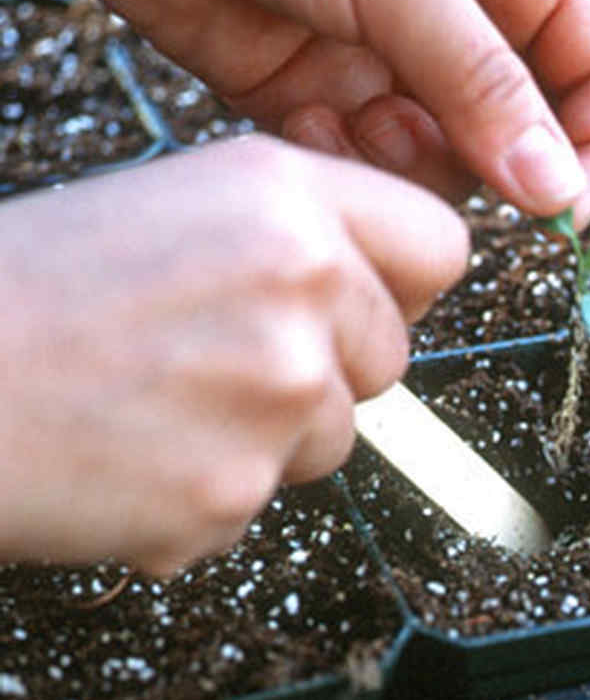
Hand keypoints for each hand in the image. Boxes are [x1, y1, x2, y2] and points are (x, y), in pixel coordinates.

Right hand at [0, 136, 467, 573]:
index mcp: (284, 199)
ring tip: (164, 402)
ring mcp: (275, 398)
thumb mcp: (176, 208)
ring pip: (336, 438)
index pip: (439, 247)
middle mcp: (299, 289)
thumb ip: (299, 240)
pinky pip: (264, 499)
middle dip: (330, 368)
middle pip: (394, 355)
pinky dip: (208, 489)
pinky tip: (136, 451)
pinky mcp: (234, 492)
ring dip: (271, 435)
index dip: (400, 281)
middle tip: (220, 357)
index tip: (368, 299)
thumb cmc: (30, 292)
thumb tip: (384, 294)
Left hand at [73, 0, 589, 225]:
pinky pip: (368, 175)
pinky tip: (303, 115)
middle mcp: (463, 23)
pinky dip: (344, 166)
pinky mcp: (326, 105)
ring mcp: (394, 68)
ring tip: (354, 117)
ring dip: (406, 167)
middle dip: (487, 166)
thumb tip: (555, 191)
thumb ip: (482, 82)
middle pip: (523, 137)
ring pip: (443, 168)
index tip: (570, 212)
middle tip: (438, 158)